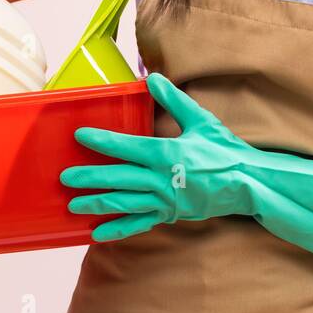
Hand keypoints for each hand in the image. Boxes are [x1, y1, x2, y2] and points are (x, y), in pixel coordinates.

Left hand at [60, 72, 312, 263]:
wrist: (247, 184)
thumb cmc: (225, 151)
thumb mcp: (201, 120)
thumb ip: (174, 100)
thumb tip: (153, 78)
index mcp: (167, 154)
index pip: (127, 147)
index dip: (101, 142)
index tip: (80, 136)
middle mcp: (161, 180)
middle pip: (119, 179)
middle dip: (90, 179)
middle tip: (65, 178)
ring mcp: (165, 201)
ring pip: (125, 203)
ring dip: (98, 204)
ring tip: (74, 205)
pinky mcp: (170, 214)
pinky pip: (140, 224)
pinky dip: (119, 229)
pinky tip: (99, 234)